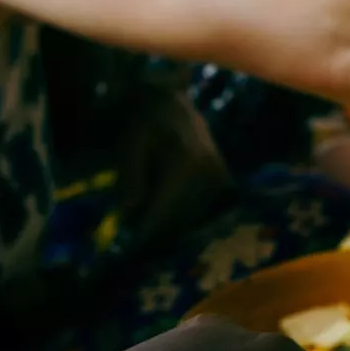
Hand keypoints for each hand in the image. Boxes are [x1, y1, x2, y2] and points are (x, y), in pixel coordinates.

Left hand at [115, 90, 231, 250]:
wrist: (172, 101)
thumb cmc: (146, 122)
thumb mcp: (130, 147)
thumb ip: (131, 181)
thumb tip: (130, 214)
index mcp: (186, 166)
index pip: (164, 212)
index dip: (144, 234)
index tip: (127, 250)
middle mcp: (209, 175)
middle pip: (179, 220)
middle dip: (155, 232)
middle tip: (133, 241)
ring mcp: (219, 177)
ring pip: (192, 217)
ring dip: (170, 226)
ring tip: (148, 225)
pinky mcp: (222, 178)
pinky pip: (203, 208)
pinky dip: (185, 215)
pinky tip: (169, 212)